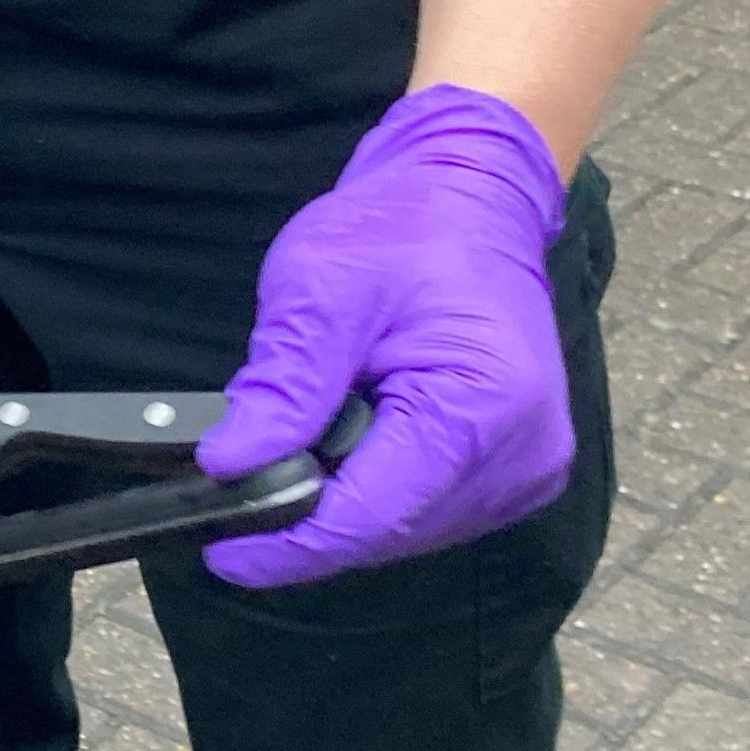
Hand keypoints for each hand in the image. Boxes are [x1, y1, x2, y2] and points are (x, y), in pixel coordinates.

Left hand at [197, 85, 573, 588]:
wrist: (476, 197)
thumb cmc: (408, 226)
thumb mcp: (322, 286)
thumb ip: (282, 384)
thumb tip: (228, 465)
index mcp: (486, 403)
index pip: (373, 513)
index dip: (290, 542)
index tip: (223, 553)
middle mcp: (524, 453)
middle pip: (388, 531)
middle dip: (310, 515)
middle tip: (241, 480)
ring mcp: (527, 469)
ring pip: (404, 529)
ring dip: (345, 501)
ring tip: (307, 435)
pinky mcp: (516, 471)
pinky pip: (426, 508)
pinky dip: (377, 487)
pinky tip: (351, 440)